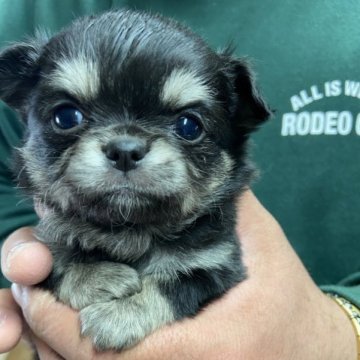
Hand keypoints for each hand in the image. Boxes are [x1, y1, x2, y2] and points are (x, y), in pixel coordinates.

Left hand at [1, 192, 356, 358]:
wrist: (310, 351)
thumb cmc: (290, 303)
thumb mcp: (266, 247)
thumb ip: (228, 209)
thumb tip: (196, 167)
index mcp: (204, 350)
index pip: (108, 354)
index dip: (60, 325)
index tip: (35, 290)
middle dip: (48, 331)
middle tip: (31, 288)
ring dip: (58, 344)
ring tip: (45, 301)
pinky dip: (82, 354)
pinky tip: (77, 320)